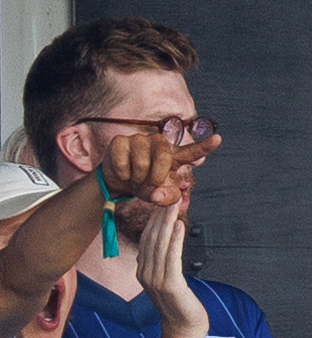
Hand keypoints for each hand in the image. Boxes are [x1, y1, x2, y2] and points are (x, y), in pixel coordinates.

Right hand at [99, 131, 220, 206]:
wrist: (119, 181)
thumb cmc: (145, 185)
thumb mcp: (159, 196)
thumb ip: (166, 198)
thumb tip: (156, 195)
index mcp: (173, 156)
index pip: (192, 151)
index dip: (205, 146)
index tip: (218, 139)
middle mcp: (158, 143)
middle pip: (164, 158)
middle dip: (155, 177)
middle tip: (149, 185)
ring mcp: (139, 139)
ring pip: (142, 162)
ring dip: (137, 178)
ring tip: (135, 179)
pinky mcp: (120, 141)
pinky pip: (123, 161)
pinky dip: (123, 174)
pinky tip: (124, 173)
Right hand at [135, 200, 207, 334]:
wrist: (184, 329)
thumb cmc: (179, 306)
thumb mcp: (165, 282)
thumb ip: (160, 264)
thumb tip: (160, 246)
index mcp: (142, 271)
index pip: (146, 240)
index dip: (153, 221)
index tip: (161, 203)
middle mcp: (145, 273)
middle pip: (151, 239)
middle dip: (160, 216)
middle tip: (168, 196)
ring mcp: (155, 279)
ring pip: (160, 245)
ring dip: (167, 222)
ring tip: (173, 206)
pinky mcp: (170, 284)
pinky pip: (171, 257)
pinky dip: (175, 239)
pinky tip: (179, 225)